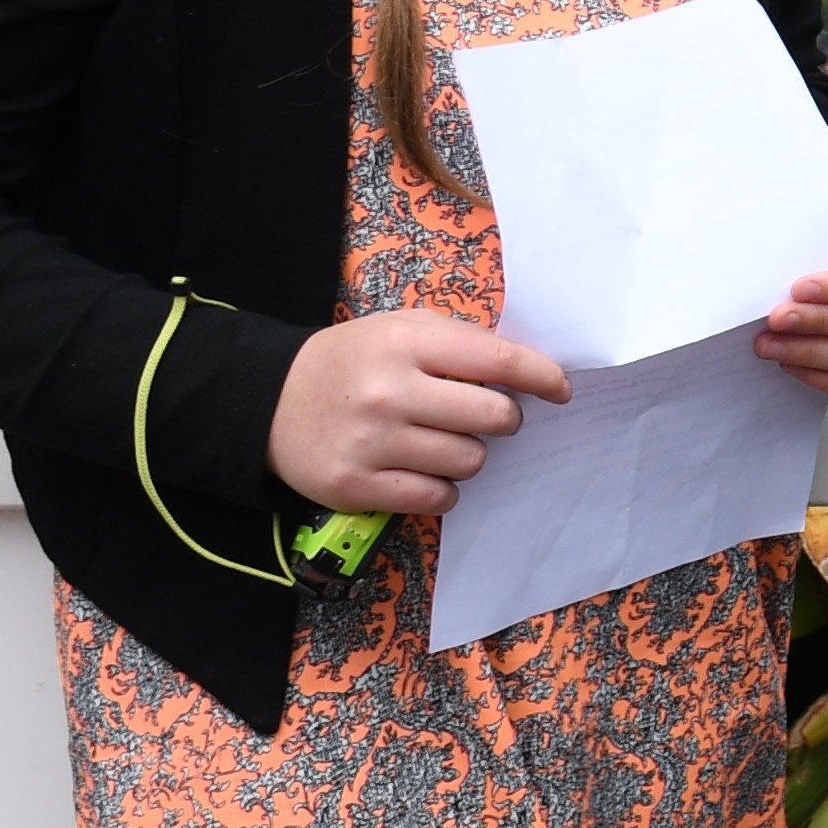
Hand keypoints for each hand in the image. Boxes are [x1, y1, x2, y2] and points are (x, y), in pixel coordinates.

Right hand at [271, 307, 569, 515]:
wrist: (267, 400)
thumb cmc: (353, 360)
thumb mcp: (402, 329)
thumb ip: (460, 343)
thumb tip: (528, 372)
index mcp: (406, 343)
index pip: (499, 361)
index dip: (542, 377)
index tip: (560, 390)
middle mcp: (389, 392)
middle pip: (494, 417)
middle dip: (502, 418)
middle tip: (485, 416)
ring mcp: (370, 443)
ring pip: (470, 462)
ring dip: (470, 455)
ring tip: (443, 441)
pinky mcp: (355, 486)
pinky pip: (436, 498)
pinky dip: (443, 489)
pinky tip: (425, 471)